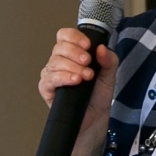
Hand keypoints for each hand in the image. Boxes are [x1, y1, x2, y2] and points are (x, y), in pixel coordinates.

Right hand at [38, 28, 119, 155]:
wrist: (94, 120)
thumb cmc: (97, 96)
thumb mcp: (109, 75)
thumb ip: (108, 60)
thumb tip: (102, 48)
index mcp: (72, 54)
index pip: (65, 36)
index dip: (74, 37)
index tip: (88, 45)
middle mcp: (60, 62)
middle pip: (59, 47)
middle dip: (75, 53)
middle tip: (88, 62)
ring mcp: (51, 74)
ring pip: (55, 61)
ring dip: (72, 67)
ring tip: (86, 76)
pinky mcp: (47, 88)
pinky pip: (50, 78)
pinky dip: (63, 77)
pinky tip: (74, 80)